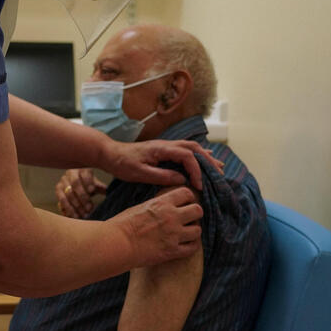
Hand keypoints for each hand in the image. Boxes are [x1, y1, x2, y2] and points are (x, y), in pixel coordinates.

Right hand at [56, 168, 106, 218]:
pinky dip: (69, 209)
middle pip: (75, 184)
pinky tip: (75, 216)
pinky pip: (62, 200)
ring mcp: (62, 181)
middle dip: (83, 197)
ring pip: (68, 193)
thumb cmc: (89, 185)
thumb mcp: (96, 185)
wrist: (78, 187)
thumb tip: (109, 192)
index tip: (92, 191)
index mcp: (81, 169)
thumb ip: (101, 188)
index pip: (84, 173)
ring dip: (76, 206)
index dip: (88, 182)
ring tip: (84, 215)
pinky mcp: (58, 190)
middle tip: (90, 208)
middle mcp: (70, 173)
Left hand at [101, 140, 222, 190]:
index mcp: (162, 149)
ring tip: (219, 167)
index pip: (187, 156)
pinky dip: (198, 155)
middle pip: (194, 149)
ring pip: (191, 148)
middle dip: (208, 162)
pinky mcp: (164, 150)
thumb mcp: (140, 173)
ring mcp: (166, 146)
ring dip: (205, 157)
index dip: (196, 171)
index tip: (199, 186)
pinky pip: (185, 150)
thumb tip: (182, 180)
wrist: (110, 153)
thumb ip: (161, 176)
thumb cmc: (122, 164)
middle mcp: (167, 144)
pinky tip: (205, 158)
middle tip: (220, 174)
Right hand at [111, 187, 202, 266]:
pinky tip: (184, 245)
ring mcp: (173, 234)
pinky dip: (190, 246)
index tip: (185, 203)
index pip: (187, 193)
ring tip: (185, 234)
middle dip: (194, 214)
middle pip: (198, 210)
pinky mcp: (172, 251)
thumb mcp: (140, 207)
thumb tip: (163, 205)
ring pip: (198, 230)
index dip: (188, 198)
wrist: (117, 243)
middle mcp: (171, 217)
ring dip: (193, 232)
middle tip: (187, 219)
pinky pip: (192, 248)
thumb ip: (156, 206)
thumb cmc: (122, 225)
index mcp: (162, 203)